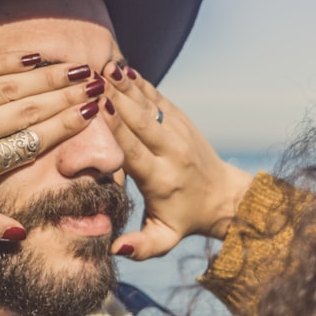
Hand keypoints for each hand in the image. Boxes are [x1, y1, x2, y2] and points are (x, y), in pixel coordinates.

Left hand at [0, 53, 101, 245]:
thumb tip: (20, 231)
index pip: (32, 139)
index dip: (66, 125)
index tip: (92, 113)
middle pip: (30, 107)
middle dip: (66, 94)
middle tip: (97, 83)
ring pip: (9, 83)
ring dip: (46, 75)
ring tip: (75, 67)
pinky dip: (7, 61)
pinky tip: (29, 58)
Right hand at [102, 63, 252, 259]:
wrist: (222, 196)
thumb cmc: (184, 219)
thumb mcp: (164, 238)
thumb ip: (141, 247)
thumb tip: (116, 249)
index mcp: (161, 178)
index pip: (135, 150)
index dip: (117, 129)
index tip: (100, 108)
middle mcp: (171, 151)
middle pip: (141, 121)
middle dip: (117, 98)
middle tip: (93, 79)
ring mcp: (178, 131)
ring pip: (149, 104)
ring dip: (126, 84)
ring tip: (105, 65)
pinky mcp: (181, 119)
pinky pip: (157, 97)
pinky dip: (139, 82)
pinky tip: (121, 67)